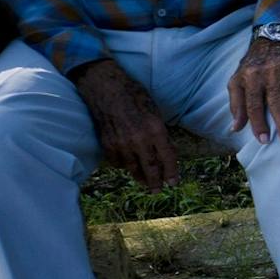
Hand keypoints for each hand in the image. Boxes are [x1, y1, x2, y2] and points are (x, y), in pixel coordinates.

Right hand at [70, 59, 177, 189]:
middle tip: (158, 190)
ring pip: (132, 168)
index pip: (167, 157)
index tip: (173, 182)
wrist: (105, 88)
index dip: (171, 172)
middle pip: (150, 168)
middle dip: (156, 182)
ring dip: (140, 177)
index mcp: (155, 130)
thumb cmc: (134, 95)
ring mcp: (121, 143)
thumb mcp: (155, 112)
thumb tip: (167, 152)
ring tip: (145, 182)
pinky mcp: (107, 144)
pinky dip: (124, 166)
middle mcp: (139, 140)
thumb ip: (160, 133)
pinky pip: (117, 162)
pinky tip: (128, 166)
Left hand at [227, 37, 279, 143]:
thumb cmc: (253, 66)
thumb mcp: (237, 81)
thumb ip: (236, 104)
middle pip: (275, 100)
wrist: (272, 38)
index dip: (258, 123)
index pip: (253, 104)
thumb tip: (235, 128)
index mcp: (251, 77)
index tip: (264, 140)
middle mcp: (269, 72)